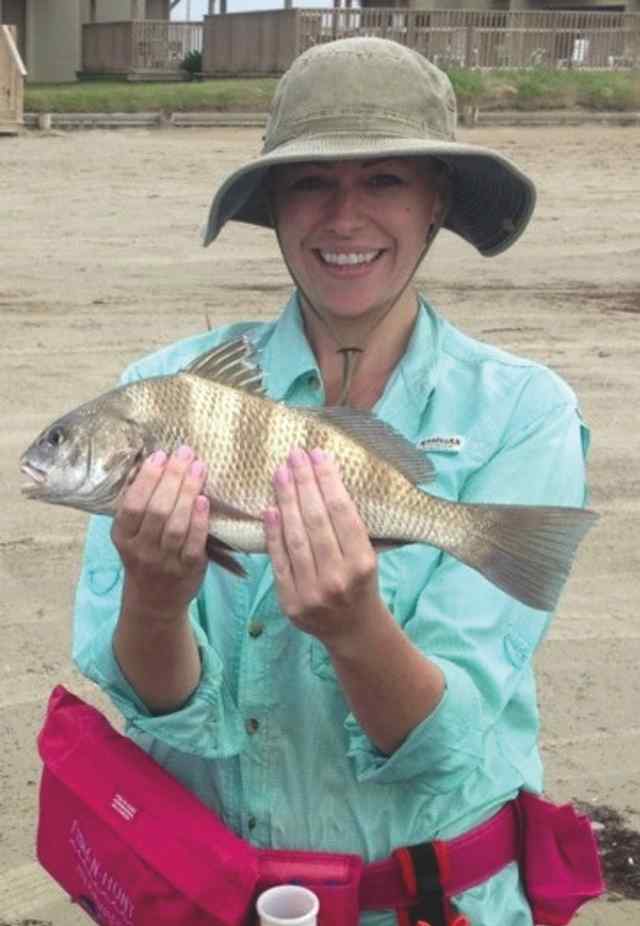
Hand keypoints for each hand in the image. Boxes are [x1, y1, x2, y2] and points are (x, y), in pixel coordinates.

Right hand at [111, 445, 209, 620]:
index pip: (133, 504)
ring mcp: (164, 561)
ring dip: (188, 493)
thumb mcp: (131, 535)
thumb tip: (161, 463)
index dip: (147, 478)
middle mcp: (140, 549)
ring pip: (176, 525)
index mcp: (122, 536)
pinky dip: (199, 521)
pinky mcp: (187, 569)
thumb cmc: (144, 557)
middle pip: (156, 510)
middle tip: (185, 453)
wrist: (154, 601)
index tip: (160, 455)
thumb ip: (141, 507)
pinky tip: (204, 500)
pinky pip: (194, 543)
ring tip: (198, 468)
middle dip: (172, 478)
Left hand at [264, 447, 379, 646]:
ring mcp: (312, 592)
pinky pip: (279, 561)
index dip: (328, 480)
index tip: (318, 454)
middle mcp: (339, 577)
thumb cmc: (361, 583)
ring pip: (295, 538)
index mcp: (363, 563)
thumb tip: (325, 480)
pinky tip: (269, 508)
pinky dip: (273, 534)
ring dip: (286, 501)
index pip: (342, 513)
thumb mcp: (368, 556)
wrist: (353, 631)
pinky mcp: (290, 602)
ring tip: (280, 473)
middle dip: (304, 483)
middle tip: (294, 455)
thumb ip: (350, 527)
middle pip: (316, 521)